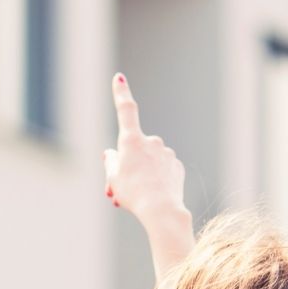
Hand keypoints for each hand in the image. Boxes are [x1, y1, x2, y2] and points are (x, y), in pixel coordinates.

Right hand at [103, 73, 186, 221]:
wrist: (161, 210)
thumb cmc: (133, 193)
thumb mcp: (113, 178)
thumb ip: (111, 161)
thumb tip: (112, 154)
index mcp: (131, 140)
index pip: (125, 110)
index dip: (120, 93)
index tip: (119, 78)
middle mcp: (151, 141)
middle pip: (132, 150)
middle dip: (124, 165)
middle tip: (116, 189)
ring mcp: (166, 153)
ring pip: (146, 162)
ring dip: (138, 176)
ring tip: (133, 196)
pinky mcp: (176, 166)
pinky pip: (161, 170)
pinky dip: (154, 180)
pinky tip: (152, 194)